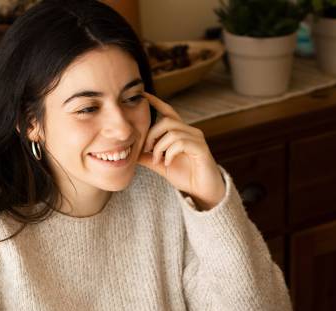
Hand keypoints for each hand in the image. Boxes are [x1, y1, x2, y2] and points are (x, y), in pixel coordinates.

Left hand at [137, 92, 225, 208]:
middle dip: (152, 135)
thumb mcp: (162, 165)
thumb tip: (132, 151)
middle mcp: (190, 132)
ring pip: (172, 132)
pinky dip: (169, 153)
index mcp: (181, 133)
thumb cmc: (186, 177)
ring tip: (158, 160)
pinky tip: (167, 163)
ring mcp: (197, 139)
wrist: (203, 191)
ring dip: (160, 147)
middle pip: (166, 121)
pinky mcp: (201, 148)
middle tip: (147, 151)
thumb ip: (149, 157)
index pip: (168, 112)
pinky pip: (180, 143)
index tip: (143, 95)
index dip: (156, 102)